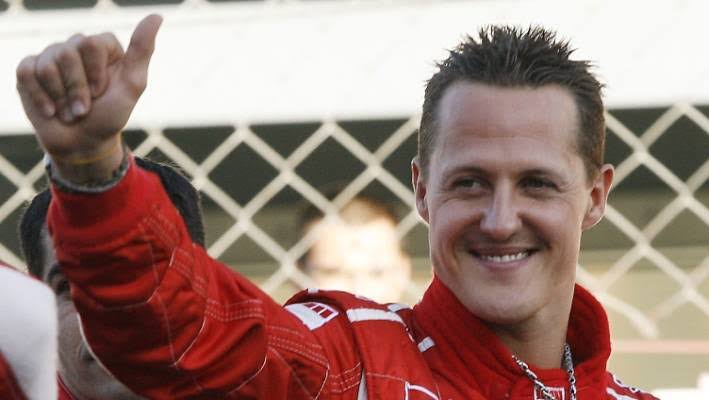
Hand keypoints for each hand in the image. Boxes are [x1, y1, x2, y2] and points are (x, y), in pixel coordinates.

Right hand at [16, 14, 161, 176]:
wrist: (83, 144)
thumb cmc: (110, 115)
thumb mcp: (132, 86)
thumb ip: (142, 51)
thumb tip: (156, 16)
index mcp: (103, 47)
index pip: (91, 43)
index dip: (95, 73)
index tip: (102, 92)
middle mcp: (76, 47)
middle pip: (67, 53)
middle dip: (77, 88)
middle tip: (85, 107)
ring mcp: (51, 57)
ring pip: (47, 65)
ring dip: (61, 97)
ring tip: (70, 111)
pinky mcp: (29, 71)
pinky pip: (27, 73)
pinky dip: (41, 97)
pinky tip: (51, 110)